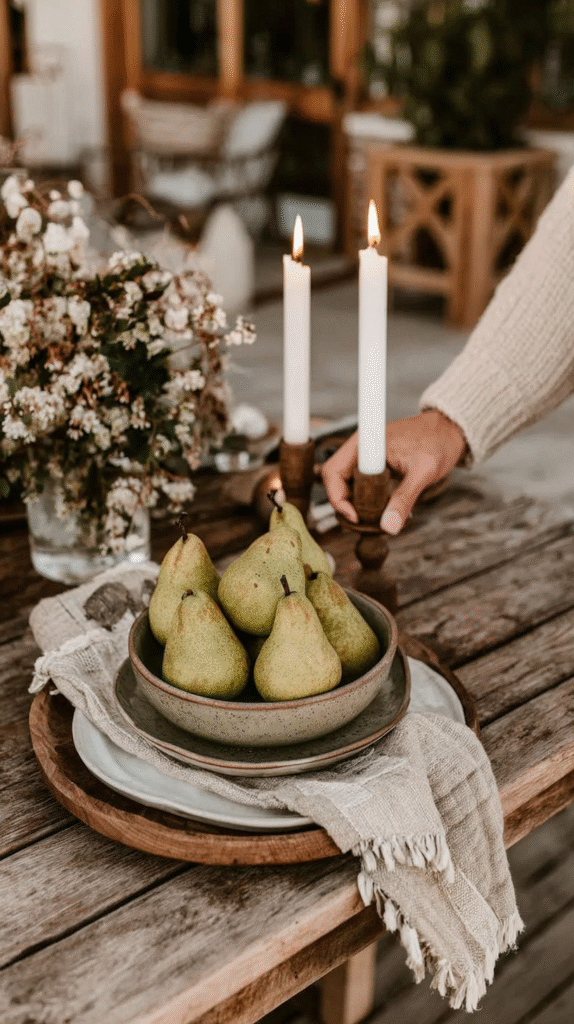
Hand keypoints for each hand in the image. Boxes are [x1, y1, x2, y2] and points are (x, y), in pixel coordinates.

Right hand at [321, 410, 466, 533]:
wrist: (449, 429)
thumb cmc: (438, 442)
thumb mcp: (423, 472)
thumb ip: (404, 499)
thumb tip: (389, 527)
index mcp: (365, 444)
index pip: (334, 473)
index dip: (339, 498)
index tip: (357, 517)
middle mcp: (359, 448)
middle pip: (336, 481)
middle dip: (347, 504)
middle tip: (366, 522)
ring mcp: (365, 456)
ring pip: (348, 485)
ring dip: (358, 504)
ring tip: (379, 517)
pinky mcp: (373, 464)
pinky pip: (361, 485)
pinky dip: (368, 500)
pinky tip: (387, 509)